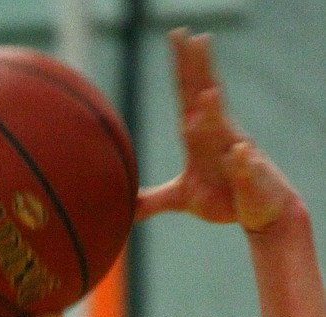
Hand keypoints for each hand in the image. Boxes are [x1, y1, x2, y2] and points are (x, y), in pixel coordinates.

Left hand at [136, 29, 294, 232]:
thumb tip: (125, 206)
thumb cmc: (223, 198)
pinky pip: (245, 168)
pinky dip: (241, 161)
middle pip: (206, 98)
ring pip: (224, 130)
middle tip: (192, 37)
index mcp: (200, 136)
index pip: (187, 94)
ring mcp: (234, 154)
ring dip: (216, 114)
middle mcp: (218, 136)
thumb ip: (153, 200)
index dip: (181, 66)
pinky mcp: (249, 176)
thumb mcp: (183, 199)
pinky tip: (239, 151)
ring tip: (207, 94)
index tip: (175, 35)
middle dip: (199, 70)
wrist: (259, 212)